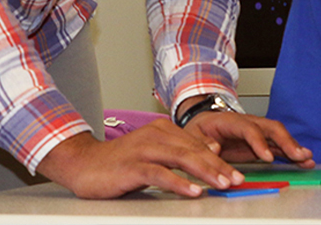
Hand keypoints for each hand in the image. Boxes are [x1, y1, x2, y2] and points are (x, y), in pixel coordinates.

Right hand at [36, 118, 244, 198]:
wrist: (83, 163)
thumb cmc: (120, 162)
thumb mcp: (153, 153)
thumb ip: (180, 150)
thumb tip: (212, 151)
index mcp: (162, 129)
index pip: (197, 144)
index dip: (219, 160)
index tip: (237, 174)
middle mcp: (155, 135)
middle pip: (194, 150)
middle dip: (218, 166)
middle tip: (237, 180)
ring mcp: (144, 149)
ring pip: (181, 158)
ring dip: (205, 172)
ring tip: (223, 184)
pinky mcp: (132, 166)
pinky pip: (160, 173)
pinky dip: (179, 182)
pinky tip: (193, 191)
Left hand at [184, 110, 314, 167]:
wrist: (203, 124)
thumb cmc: (200, 130)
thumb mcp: (194, 135)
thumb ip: (203, 143)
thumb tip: (214, 148)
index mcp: (230, 120)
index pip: (248, 128)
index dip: (259, 142)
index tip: (268, 156)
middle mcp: (247, 122)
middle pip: (269, 127)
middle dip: (285, 141)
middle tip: (297, 155)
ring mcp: (256, 131)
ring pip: (278, 135)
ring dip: (293, 146)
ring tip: (306, 158)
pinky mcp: (261, 141)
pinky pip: (279, 145)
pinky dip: (292, 152)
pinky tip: (303, 161)